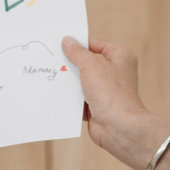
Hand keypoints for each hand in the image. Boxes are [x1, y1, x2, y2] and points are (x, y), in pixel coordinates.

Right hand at [62, 36, 152, 169]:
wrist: (119, 128)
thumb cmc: (112, 94)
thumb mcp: (91, 65)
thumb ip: (77, 52)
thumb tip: (68, 41)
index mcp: (119, 57)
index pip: (94, 44)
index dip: (77, 43)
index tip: (59, 41)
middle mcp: (114, 72)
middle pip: (86, 63)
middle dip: (70, 62)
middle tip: (51, 57)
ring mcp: (105, 90)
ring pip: (81, 81)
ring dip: (68, 81)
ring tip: (50, 74)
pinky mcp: (97, 106)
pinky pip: (79, 98)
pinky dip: (69, 97)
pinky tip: (55, 93)